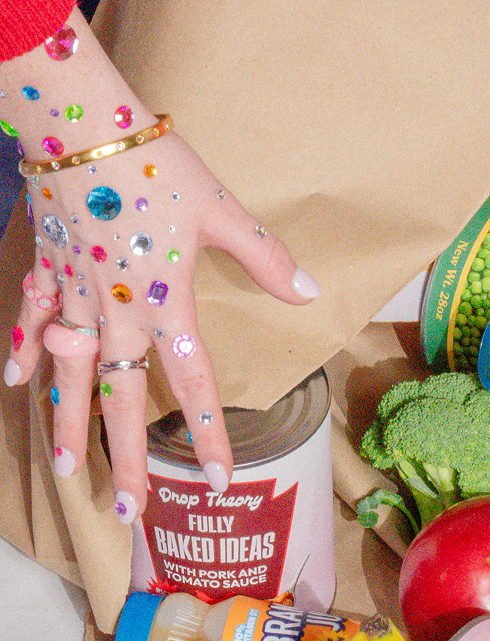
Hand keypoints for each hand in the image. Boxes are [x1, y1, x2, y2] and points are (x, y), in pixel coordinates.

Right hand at [2, 12, 318, 523]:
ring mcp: (73, 298)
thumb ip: (263, 257)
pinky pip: (31, 322)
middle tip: (128, 513)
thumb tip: (309, 292)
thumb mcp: (220, 209)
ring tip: (67, 470)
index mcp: (165, 303)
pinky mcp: (46, 272)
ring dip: (67, 424)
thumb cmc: (158, 165)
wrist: (82, 128)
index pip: (192, 386)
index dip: (208, 436)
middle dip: (125, 460)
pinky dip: (23, 351)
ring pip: (68, 376)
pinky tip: (16, 383)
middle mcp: (116, 314)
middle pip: (120, 402)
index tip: (218, 482)